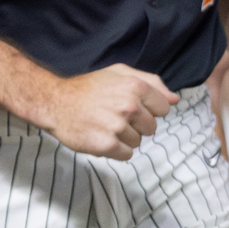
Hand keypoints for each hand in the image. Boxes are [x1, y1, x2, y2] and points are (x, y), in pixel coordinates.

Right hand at [37, 64, 177, 159]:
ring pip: (138, 142)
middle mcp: (129, 106)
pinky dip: (115, 150)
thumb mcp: (118, 73)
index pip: (163, 108)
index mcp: (135, 87)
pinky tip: (101, 137)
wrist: (54, 102)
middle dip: (136, 125)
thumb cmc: (87, 88)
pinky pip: (126, 154)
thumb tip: (174, 99)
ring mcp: (117, 127)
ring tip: (104, 126)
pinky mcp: (106, 145)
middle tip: (113, 117)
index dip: (148, 109)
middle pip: (151, 128)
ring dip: (123, 138)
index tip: (130, 107)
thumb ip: (150, 82)